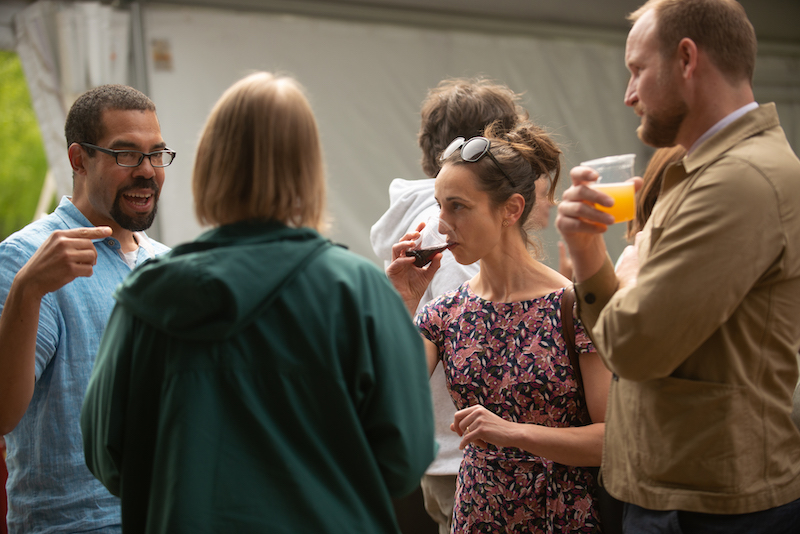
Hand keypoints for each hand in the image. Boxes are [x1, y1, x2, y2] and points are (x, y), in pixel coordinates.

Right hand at [15, 226, 112, 298]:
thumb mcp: (52, 245)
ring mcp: (66, 256)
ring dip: (90, 264)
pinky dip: (86, 273)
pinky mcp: (70, 269)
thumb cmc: (44, 263)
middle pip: (91, 245)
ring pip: (92, 257)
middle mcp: (63, 243)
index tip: (109, 231)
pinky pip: (89, 270)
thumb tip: (90, 239)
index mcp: (58, 235)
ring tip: (79, 267)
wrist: (30, 280)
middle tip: (87, 261)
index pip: (83, 232)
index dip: (97, 231)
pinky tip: (77, 274)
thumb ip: (67, 240)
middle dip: (92, 254)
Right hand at [385, 222, 440, 313]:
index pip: (412, 241)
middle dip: (410, 235)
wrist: (410, 301)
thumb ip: (434, 264)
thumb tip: (440, 254)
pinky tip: (412, 259)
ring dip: (404, 244)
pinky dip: (404, 260)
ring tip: (413, 244)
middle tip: (418, 233)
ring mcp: (395, 264)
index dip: (416, 232)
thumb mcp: (428, 274)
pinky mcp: (391, 271)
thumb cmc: (416, 288)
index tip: (423, 224)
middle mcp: (401, 258)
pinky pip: (396, 262)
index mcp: (409, 257)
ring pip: (396, 248)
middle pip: (402, 241)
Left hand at [451, 404, 517, 449]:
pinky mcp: (482, 430)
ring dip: (471, 440)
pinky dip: (463, 444)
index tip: (459, 432)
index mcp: (477, 408)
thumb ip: (466, 423)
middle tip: (470, 439)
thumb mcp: (481, 422)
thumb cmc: (496, 428)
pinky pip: (467, 438)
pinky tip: (461, 447)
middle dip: (462, 433)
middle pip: (460, 424)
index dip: (455, 425)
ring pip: (465, 433)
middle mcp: (477, 412)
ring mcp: (480, 420)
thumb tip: (450, 427)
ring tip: (482, 441)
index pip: (458, 415)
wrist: (511, 433)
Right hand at [556, 167, 641, 281]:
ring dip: (597, 214)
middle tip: (613, 203)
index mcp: (579, 186)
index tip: (597, 176)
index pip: (576, 173)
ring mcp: (564, 210)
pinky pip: (576, 225)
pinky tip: (602, 229)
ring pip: (578, 209)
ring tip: (612, 220)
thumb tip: (639, 181)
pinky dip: (591, 227)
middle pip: (580, 191)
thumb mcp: (609, 202)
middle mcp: (568, 196)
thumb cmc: (598, 215)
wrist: (586, 238)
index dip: (583, 172)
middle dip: (597, 196)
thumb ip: (623, 191)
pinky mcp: (562, 224)